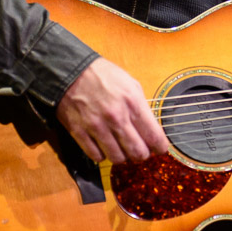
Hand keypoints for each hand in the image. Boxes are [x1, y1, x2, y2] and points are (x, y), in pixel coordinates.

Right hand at [55, 57, 169, 162]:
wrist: (71, 71)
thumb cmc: (103, 76)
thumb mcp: (131, 84)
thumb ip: (141, 107)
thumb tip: (150, 128)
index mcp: (133, 103)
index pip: (154, 136)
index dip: (160, 147)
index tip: (160, 148)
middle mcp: (116, 117)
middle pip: (138, 153)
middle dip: (142, 154)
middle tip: (140, 150)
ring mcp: (97, 127)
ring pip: (117, 158)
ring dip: (122, 156)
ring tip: (121, 148)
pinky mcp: (80, 133)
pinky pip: (97, 156)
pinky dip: (102, 155)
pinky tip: (104, 146)